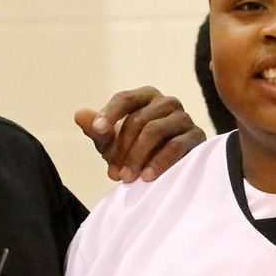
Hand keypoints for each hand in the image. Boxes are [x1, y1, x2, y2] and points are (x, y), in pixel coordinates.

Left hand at [74, 86, 204, 182]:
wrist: (166, 171)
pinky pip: (176, 146)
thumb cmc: (135, 151)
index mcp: (146, 97)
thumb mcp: (112, 143)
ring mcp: (183, 118)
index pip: (125, 99)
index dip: (110, 113)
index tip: (97, 130)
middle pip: (138, 119)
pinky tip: (147, 177)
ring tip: (126, 178)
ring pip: (155, 130)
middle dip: (122, 147)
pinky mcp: (196, 137)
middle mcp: (167, 102)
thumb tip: (79, 115)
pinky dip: (159, 162)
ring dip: (137, 156)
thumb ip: (97, 130)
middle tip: (113, 172)